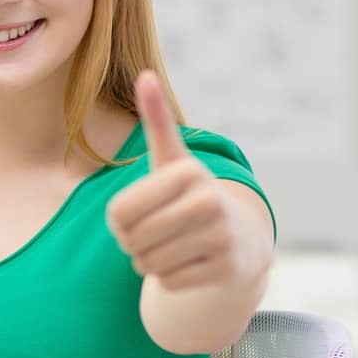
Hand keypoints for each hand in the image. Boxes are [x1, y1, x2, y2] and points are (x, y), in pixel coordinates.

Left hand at [107, 71, 260, 293]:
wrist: (240, 238)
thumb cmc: (190, 195)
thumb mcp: (171, 158)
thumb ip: (157, 120)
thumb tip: (145, 75)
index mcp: (187, 172)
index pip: (117, 213)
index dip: (118, 221)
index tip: (138, 213)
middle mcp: (209, 201)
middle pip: (132, 239)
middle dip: (133, 243)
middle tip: (155, 234)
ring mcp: (222, 237)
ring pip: (149, 263)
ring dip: (151, 261)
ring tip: (172, 247)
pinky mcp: (228, 270)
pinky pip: (169, 282)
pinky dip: (171, 278)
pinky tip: (190, 264)